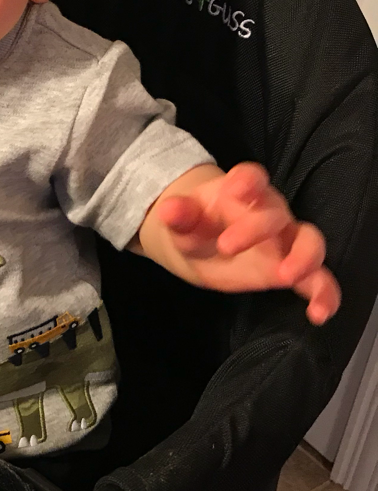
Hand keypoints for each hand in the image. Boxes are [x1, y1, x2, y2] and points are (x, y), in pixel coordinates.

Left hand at [146, 163, 340, 324]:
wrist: (204, 243)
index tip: (235, 188)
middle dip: (256, 228)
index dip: (247, 179)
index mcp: (242, 192)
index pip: (252, 177)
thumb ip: (179, 216)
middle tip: (226, 248)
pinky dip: (324, 294)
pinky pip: (318, 279)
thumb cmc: (197, 225)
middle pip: (275, 214)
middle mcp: (270, 212)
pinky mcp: (292, 268)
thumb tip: (167, 209)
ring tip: (287, 277)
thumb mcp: (182, 222)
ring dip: (304, 258)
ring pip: (310, 242)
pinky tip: (319, 314)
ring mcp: (286, 241)